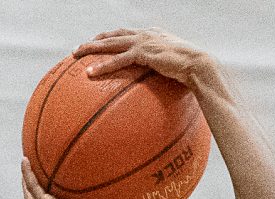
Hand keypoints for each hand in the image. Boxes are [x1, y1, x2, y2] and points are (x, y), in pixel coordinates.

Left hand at [76, 28, 216, 93]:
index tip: (96, 42)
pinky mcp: (144, 52)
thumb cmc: (192, 71)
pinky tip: (90, 73)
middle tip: (78, 48)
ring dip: (91, 48)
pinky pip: (118, 60)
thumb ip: (163, 72)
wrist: (200, 66)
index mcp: (152, 35)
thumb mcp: (174, 68)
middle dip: (94, 40)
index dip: (109, 37)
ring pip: (111, 43)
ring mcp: (144, 42)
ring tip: (75, 55)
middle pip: (114, 35)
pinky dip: (103, 66)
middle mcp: (146, 34)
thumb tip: (159, 89)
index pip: (125, 33)